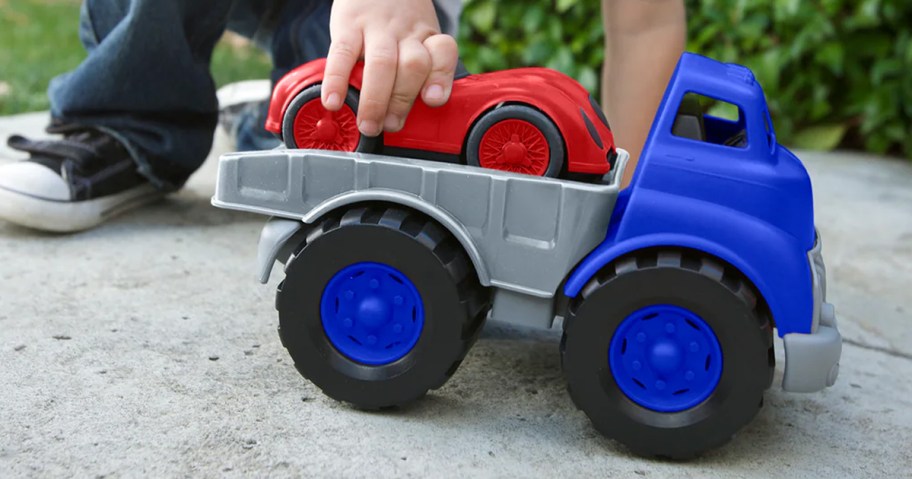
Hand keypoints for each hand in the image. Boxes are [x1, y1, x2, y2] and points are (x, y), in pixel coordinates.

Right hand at [321, 0, 458, 136]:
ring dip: (375, 100)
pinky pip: (343, 54)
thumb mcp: (415, 37)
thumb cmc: (396, 22)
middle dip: (402, 101)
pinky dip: (337, 80)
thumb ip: (416, 71)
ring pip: (382, 64)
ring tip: (368, 125)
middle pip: (412, 67)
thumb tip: (403, 116)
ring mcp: (377, 29)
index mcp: (426, 37)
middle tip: (391, 125)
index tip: (433, 100)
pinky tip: (334, 101)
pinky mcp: (348, 25)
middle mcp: (405, 33)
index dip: (440, 77)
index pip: (443, 53)